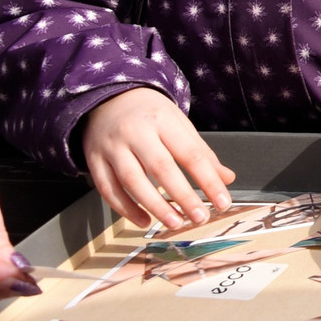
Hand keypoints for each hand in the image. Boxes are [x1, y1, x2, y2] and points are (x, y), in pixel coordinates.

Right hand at [81, 87, 233, 232]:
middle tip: (200, 217)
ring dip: (155, 206)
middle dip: (183, 196)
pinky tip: (144, 221)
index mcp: (163, 120)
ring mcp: (112, 147)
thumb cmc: (149, 114)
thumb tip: (226, 178)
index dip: (208, 180)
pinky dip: (126, 209)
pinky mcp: (95, 161)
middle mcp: (136, 132)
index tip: (222, 202)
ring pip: (132, 181)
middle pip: (162, 167)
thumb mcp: (179, 124)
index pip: (191, 153)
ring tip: (175, 223)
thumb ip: (201, 152)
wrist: (108, 97)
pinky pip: (109, 190)